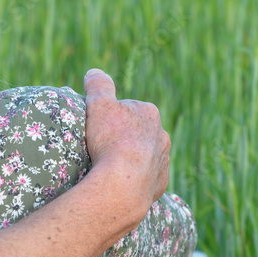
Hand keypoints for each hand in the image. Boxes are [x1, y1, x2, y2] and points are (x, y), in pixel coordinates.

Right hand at [82, 68, 169, 224]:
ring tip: (109, 166)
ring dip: (130, 158)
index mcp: (149, 113)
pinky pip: (145, 178)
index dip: (110, 116)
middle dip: (123, 136)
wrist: (123, 184)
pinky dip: (134, 178)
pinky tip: (119, 182)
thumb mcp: (99, 104)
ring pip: (144, 155)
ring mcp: (163, 161)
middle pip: (138, 132)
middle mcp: (162, 135)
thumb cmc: (111, 140)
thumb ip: (98, 85)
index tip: (97, 126)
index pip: (127, 108)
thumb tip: (94, 72)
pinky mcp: (160, 184)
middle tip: (101, 146)